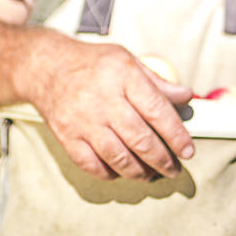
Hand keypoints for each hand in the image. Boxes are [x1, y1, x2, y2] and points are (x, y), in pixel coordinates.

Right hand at [26, 32, 194, 181]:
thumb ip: (157, 82)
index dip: (176, 134)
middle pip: (139, 138)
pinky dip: (111, 173)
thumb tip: (185, 96)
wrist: (47, 68)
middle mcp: (103, 100)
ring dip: (140, 172)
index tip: (188, 150)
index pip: (156, 110)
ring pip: (118, 157)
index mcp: (123, 76)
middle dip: (162, 159)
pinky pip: (92, 165)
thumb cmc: (92, 64)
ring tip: (152, 174)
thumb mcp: (128, 61)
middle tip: (174, 168)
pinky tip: (122, 171)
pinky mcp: (68, 137)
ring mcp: (84, 121)